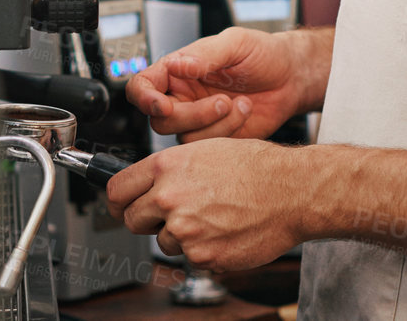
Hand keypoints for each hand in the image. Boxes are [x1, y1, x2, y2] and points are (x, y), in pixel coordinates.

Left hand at [106, 138, 304, 272]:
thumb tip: (144, 184)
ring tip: (212, 216)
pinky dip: (204, 249)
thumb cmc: (255, 167)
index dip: (116, 200)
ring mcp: (184, 229)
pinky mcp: (202, 256)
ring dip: (180, 235)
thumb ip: (169, 169)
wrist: (290, 191)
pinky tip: (224, 230)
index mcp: (166, 166)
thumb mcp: (204, 150)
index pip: (116, 190)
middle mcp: (169, 197)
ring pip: (163, 241)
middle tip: (170, 214)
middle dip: (147, 220)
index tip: (119, 205)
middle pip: (132, 220)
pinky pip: (190, 257)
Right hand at [125, 26, 309, 141]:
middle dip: (191, 115)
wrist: (291, 78)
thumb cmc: (263, 54)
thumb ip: (205, 54)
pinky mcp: (217, 139)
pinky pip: (208, 148)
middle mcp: (183, 97)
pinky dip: (228, 132)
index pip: (142, 86)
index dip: (144, 98)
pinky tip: (244, 112)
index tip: (161, 103)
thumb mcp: (236, 43)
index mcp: (178, 71)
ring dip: (215, 124)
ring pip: (183, 138)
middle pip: (160, 120)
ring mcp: (199, 121)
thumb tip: (179, 64)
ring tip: (240, 103)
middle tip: (221, 101)